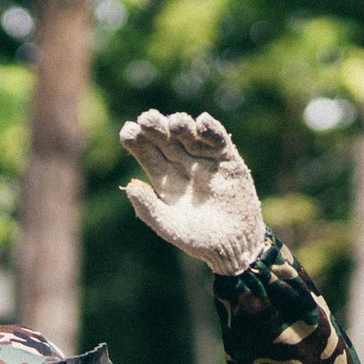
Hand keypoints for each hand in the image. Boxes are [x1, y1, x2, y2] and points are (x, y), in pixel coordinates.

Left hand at [119, 110, 269, 276]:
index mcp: (163, 178)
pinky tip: (202, 122)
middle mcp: (181, 164)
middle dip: (155, 126)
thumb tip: (128, 186)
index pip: (146, 153)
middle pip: (164, 138)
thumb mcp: (170, 227)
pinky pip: (218, 139)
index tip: (128, 131)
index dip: (136, 140)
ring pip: (189, 134)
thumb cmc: (198, 239)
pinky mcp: (227, 159)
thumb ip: (149, 209)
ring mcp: (204, 159)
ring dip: (181, 124)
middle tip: (147, 118)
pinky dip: (211, 129)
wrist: (235, 245)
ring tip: (176, 124)